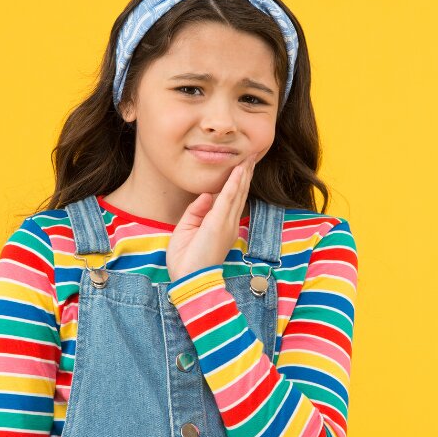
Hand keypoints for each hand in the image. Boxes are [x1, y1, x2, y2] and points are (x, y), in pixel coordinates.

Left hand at [166, 152, 258, 282]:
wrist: (190, 280)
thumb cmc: (187, 260)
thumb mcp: (187, 229)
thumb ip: (197, 211)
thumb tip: (206, 194)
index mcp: (222, 227)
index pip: (231, 200)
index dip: (237, 183)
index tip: (241, 167)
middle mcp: (229, 224)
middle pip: (239, 193)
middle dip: (245, 174)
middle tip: (251, 156)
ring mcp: (226, 223)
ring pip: (237, 192)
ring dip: (243, 173)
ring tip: (249, 158)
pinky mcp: (219, 223)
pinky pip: (228, 198)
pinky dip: (234, 182)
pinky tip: (240, 170)